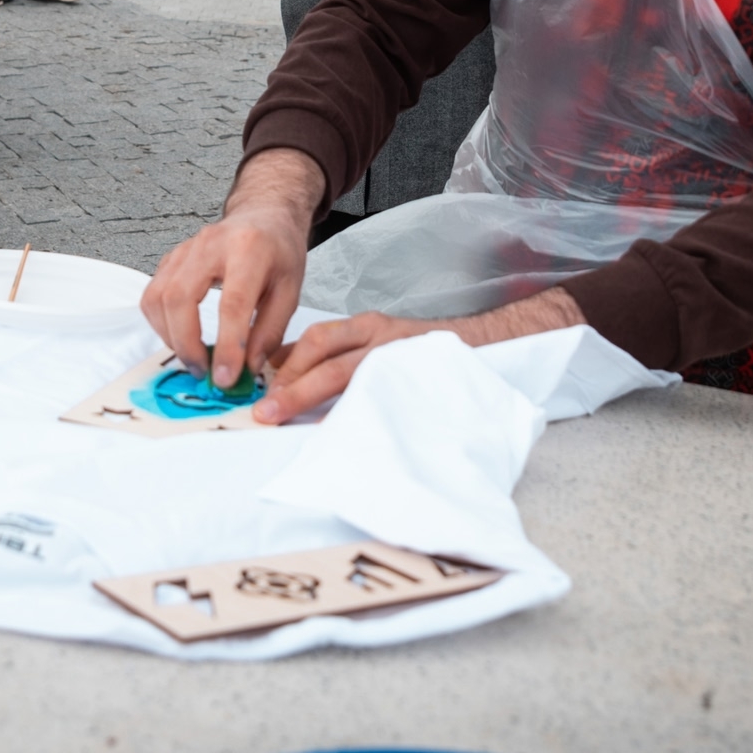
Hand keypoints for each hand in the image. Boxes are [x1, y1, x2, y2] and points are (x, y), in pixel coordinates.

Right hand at [140, 147, 322, 390]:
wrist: (262, 216)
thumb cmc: (279, 252)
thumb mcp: (291, 291)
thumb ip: (270, 332)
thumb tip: (246, 369)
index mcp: (249, 250)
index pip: (232, 303)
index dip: (227, 346)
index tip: (226, 378)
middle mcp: (210, 244)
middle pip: (180, 298)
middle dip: (187, 344)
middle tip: (204, 372)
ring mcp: (185, 249)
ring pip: (158, 297)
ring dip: (170, 336)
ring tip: (194, 358)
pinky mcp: (170, 258)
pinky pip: (152, 295)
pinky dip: (161, 323)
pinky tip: (181, 336)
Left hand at [253, 286, 589, 424]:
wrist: (495, 346)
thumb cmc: (434, 360)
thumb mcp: (386, 354)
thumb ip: (351, 367)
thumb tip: (302, 392)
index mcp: (369, 328)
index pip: (315, 338)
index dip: (282, 361)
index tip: (257, 386)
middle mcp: (379, 335)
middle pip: (319, 348)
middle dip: (285, 379)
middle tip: (259, 409)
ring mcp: (397, 352)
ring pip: (340, 367)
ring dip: (303, 390)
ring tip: (277, 412)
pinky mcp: (415, 371)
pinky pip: (375, 390)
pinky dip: (349, 407)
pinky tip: (334, 425)